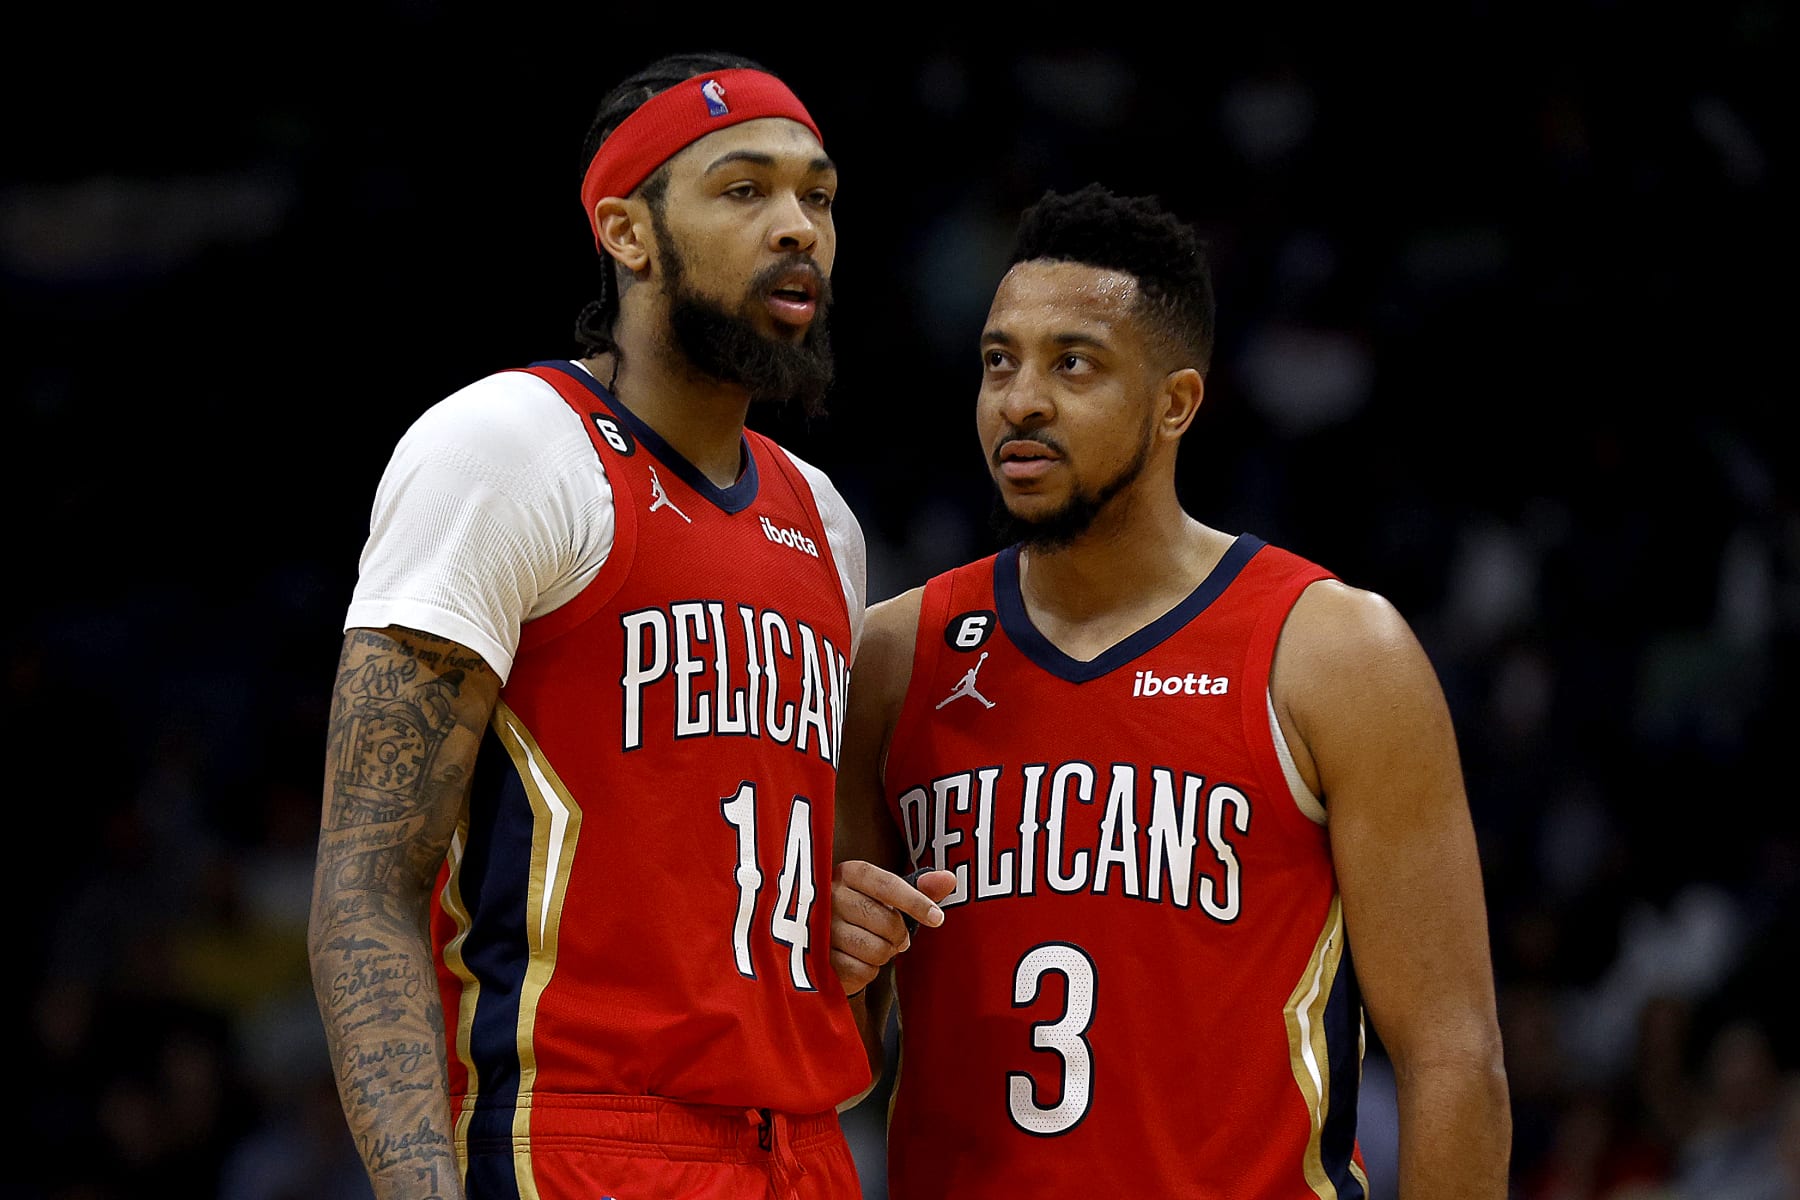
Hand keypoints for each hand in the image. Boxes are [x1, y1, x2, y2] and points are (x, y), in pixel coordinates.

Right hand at [830, 861, 956, 996]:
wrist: (827, 943)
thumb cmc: (865, 913)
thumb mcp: (891, 897)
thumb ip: (921, 888)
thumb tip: (949, 879)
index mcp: (850, 872)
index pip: (888, 884)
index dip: (916, 902)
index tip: (937, 918)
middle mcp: (830, 895)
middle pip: (887, 921)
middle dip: (899, 935)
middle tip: (894, 937)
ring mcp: (820, 928)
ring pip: (877, 949)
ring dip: (883, 954)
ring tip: (872, 946)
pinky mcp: (819, 959)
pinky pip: (863, 971)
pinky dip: (868, 971)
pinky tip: (856, 960)